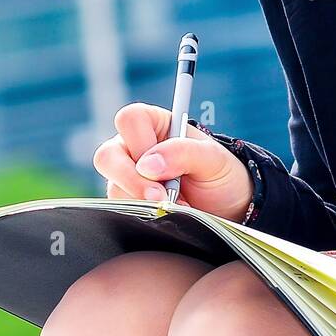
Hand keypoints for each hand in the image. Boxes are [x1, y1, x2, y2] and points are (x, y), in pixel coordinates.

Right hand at [92, 102, 253, 221]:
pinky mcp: (128, 203)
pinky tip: (165, 215)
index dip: (140, 143)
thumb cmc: (222, 175)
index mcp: (154, 124)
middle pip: (108, 155)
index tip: (161, 168)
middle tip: (161, 197)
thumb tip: (147, 164)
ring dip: (142, 201)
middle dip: (132, 180)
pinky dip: (142, 215)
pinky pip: (120, 209)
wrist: (228, 209)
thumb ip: (184, 152)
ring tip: (176, 206)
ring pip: (113, 186)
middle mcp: (134, 148)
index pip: (130, 119)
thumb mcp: (214, 159)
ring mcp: (127, 177)